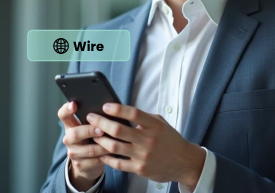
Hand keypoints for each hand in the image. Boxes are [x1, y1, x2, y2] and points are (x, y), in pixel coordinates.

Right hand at [58, 101, 109, 189]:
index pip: (63, 115)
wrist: (89, 162)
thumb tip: (110, 107)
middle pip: (75, 133)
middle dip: (90, 131)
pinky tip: (113, 154)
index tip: (74, 104)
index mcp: (71, 125)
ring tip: (115, 142)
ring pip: (88, 149)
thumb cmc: (94, 137)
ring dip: (103, 146)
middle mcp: (69, 138)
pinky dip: (105, 157)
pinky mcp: (80, 165)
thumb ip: (96, 117)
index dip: (67, 109)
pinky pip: (94, 161)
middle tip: (102, 130)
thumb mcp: (92, 126)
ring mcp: (73, 152)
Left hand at [87, 103, 205, 189]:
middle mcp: (149, 140)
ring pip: (114, 147)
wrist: (184, 162)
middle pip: (119, 130)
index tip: (105, 106)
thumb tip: (121, 110)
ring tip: (93, 133)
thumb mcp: (160, 123)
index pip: (133, 114)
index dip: (118, 109)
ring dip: (100, 139)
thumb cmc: (169, 139)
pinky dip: (107, 158)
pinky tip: (100, 152)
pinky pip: (118, 163)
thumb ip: (143, 117)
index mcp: (154, 125)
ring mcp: (144, 156)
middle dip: (101, 123)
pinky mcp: (140, 169)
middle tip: (91, 117)